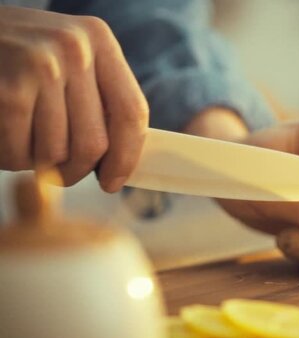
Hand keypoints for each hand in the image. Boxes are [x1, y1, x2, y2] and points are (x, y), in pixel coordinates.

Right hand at [0, 6, 147, 191]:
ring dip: (37, 162)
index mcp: (98, 40)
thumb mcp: (68, 55)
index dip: (126, 157)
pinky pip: (19, 152)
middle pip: (94, 143)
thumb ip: (98, 95)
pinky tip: (4, 136)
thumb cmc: (19, 52)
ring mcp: (41, 67)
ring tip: (23, 140)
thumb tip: (122, 160)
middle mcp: (75, 49)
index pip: (131, 112)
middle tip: (60, 172)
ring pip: (55, 153)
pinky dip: (10, 157)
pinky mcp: (9, 91)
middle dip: (76, 170)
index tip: (113, 182)